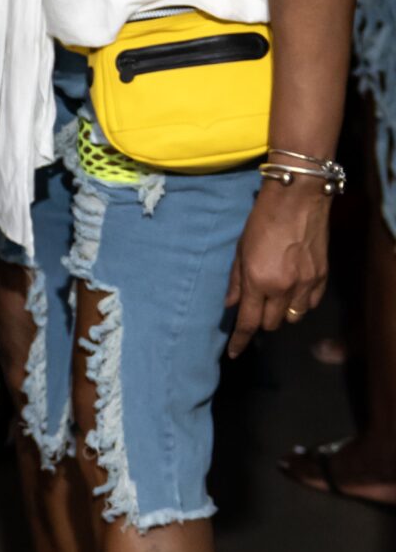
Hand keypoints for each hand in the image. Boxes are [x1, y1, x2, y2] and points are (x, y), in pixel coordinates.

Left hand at [226, 182, 330, 357]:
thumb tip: (230, 304)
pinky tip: (293, 292)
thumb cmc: (262, 220)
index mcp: (259, 281)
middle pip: (271, 323)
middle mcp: (283, 288)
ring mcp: (306, 284)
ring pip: (292, 317)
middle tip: (255, 308)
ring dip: (280, 314)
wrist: (298, 198)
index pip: (249, 322)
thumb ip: (236, 281)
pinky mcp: (322, 277)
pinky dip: (299, 304)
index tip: (235, 353)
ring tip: (274, 298)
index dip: (241, 340)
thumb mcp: (240, 249)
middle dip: (260, 321)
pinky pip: (309, 304)